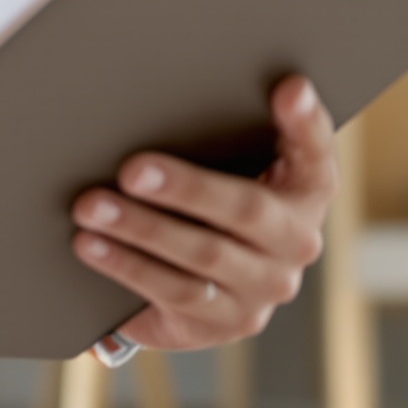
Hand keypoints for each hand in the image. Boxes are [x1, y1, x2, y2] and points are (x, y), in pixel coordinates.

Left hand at [67, 75, 335, 350]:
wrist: (215, 273)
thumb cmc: (218, 189)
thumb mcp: (234, 155)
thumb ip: (228, 121)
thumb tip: (236, 84)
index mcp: (306, 189)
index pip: (317, 151)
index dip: (305, 121)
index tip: (288, 87)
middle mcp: (296, 244)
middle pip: (245, 211)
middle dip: (185, 188)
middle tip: (130, 170)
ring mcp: (262, 290)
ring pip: (203, 259)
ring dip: (141, 232)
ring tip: (90, 210)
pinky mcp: (225, 324)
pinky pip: (174, 297)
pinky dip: (127, 269)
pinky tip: (91, 247)